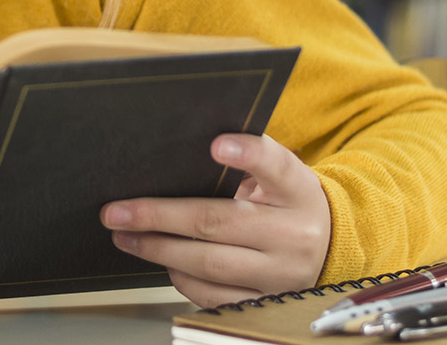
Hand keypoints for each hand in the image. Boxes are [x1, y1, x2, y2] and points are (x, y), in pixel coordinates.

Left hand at [100, 133, 329, 307]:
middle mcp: (293, 234)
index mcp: (298, 190)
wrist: (330, 248)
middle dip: (159, 216)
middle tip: (116, 212)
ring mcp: (280, 274)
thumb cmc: (288, 201)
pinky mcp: (265, 301)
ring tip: (125, 236)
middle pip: (219, 222)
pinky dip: (181, 277)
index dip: (247, 154)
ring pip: (210, 264)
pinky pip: (214, 294)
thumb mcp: (281, 173)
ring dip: (158, 249)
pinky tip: (160, 258)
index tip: (216, 146)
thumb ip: (247, 160)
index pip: (275, 166)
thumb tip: (186, 148)